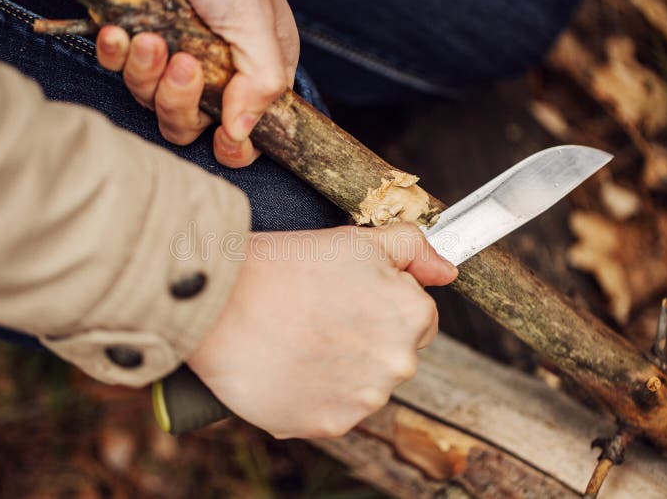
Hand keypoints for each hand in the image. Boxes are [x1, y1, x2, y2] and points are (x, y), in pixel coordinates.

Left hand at [95, 0, 298, 167]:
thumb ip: (260, 82)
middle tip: (183, 64)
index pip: (248, 130)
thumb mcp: (256, 22)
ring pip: (152, 100)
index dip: (233, 144)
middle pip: (192, 124)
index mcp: (256, 67)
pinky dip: (116, 56)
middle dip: (180, 102)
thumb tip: (243, 134)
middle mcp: (215, 68)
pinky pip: (118, 69)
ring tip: (150, 37)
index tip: (222, 134)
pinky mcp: (134, 37)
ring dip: (147, 74)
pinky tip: (120, 32)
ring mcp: (172, 54)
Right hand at [187, 224, 457, 438]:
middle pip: (391, 355)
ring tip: (298, 341)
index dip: (382, 305)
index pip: (418, 319)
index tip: (347, 299)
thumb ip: (411, 248)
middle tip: (318, 317)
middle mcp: (397, 365)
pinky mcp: (327, 425)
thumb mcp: (355, 240)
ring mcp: (363, 400)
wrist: (220, 304)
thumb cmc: (284, 266)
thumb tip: (446, 269)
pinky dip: (313, 395)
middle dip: (364, 339)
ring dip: (340, 369)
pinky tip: (287, 367)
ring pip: (362, 385)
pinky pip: (331, 411)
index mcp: (411, 317)